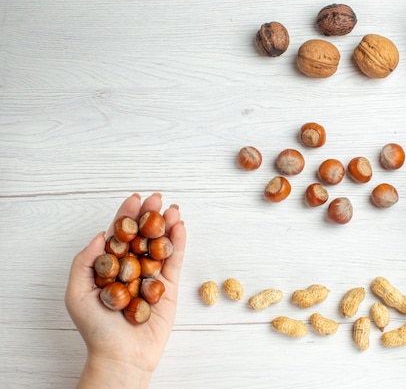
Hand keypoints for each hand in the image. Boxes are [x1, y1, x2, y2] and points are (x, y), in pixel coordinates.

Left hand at [65, 193, 185, 387]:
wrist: (122, 355)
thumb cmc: (96, 328)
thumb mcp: (77, 293)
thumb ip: (86, 262)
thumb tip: (100, 235)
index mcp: (110, 267)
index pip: (118, 235)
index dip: (126, 216)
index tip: (134, 199)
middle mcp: (131, 267)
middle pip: (142, 235)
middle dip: (149, 215)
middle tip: (156, 198)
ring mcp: (151, 275)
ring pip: (160, 244)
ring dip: (166, 224)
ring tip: (172, 208)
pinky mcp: (168, 286)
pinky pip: (174, 260)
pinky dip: (178, 242)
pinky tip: (180, 226)